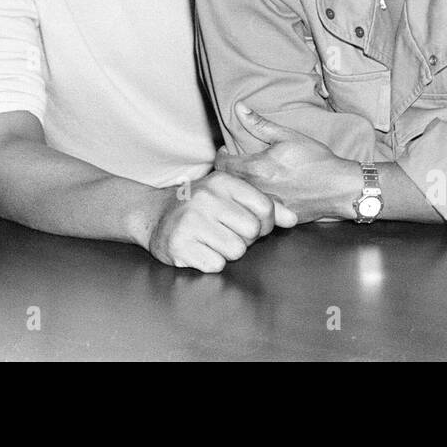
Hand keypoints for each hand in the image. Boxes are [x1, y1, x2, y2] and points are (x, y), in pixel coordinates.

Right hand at [145, 170, 296, 272]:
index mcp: (222, 181)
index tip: (252, 224)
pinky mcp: (180, 245)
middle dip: (244, 239)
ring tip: (212, 240)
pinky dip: (210, 262)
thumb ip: (264, 204)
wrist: (153, 215)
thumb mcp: (230, 195)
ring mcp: (190, 221)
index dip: (265, 223)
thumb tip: (292, 219)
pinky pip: (215, 264)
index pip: (265, 208)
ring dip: (228, 252)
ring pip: (236, 251)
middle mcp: (206, 198)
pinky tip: (199, 249)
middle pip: (252, 232)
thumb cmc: (200, 205)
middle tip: (226, 232)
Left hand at [214, 103, 356, 222]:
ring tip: (250, 177)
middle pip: (227, 182)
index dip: (221, 156)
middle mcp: (257, 190)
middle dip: (228, 171)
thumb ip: (259, 124)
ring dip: (240, 186)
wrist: (340, 188)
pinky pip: (256, 209)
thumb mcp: (288, 137)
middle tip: (238, 162)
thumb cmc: (316, 161)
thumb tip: (239, 108)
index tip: (227, 151)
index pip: (221, 165)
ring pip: (240, 197)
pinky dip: (255, 201)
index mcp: (257, 169)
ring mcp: (265, 207)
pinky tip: (266, 192)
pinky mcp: (275, 217)